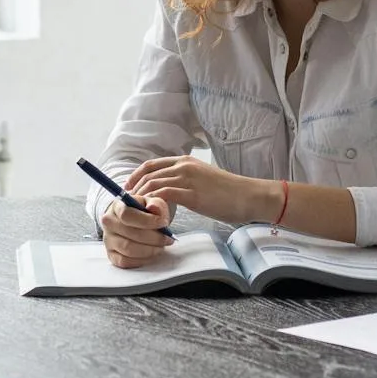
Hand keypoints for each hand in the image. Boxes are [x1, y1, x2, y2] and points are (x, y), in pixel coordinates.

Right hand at [100, 195, 174, 268]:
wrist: (130, 221)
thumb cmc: (141, 212)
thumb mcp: (151, 202)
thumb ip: (156, 204)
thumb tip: (154, 209)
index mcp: (117, 206)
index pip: (127, 214)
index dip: (147, 220)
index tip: (163, 223)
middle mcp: (109, 223)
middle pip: (130, 233)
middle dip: (154, 238)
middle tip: (168, 238)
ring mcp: (108, 240)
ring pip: (129, 249)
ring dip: (149, 250)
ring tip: (161, 246)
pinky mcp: (111, 255)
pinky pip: (126, 261)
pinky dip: (142, 260)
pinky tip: (151, 254)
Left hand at [128, 156, 268, 225]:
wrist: (249, 196)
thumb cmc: (229, 192)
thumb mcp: (203, 180)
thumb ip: (186, 182)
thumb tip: (170, 193)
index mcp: (186, 161)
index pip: (151, 164)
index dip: (136, 176)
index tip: (128, 189)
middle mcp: (184, 166)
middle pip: (148, 174)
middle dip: (134, 189)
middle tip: (127, 205)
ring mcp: (188, 179)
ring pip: (153, 184)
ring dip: (141, 199)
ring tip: (137, 213)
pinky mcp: (192, 194)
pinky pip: (164, 196)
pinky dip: (153, 205)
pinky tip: (151, 216)